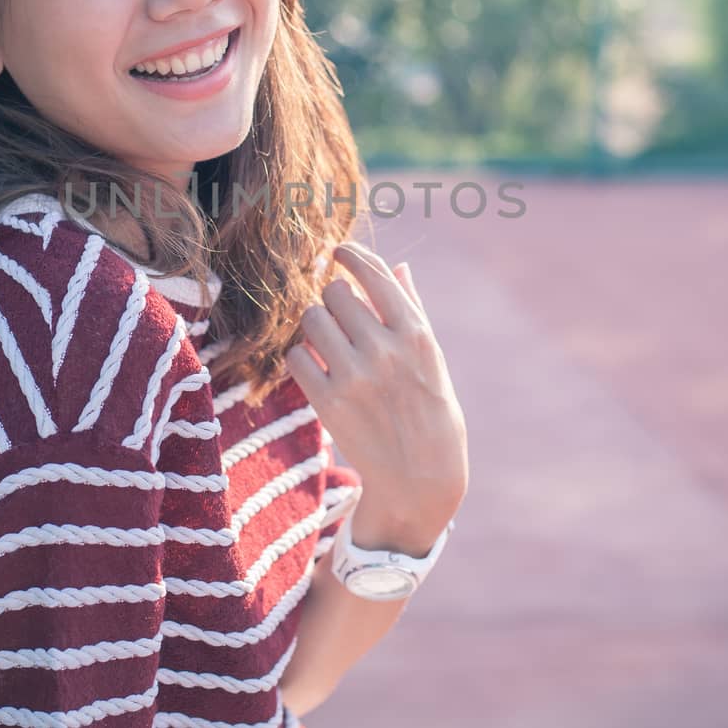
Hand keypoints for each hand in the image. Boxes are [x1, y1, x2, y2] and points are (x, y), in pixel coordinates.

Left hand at [286, 241, 468, 554]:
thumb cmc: (429, 410)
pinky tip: (316, 367)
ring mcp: (356, 376)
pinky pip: (295, 356)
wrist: (420, 476)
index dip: (351, 255)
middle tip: (338, 317)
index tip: (338, 251)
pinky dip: (301, 357)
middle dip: (332, 299)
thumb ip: (413, 308)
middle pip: (335, 292)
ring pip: (311, 319)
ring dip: (314, 325)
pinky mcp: (329, 402)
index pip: (375, 274)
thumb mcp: (432, 358)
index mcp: (415, 333)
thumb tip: (400, 265)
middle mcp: (386, 349)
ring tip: (327, 343)